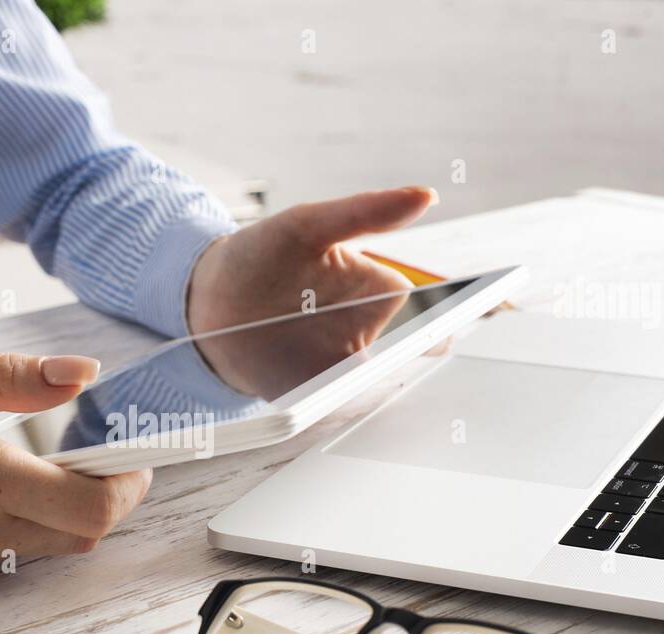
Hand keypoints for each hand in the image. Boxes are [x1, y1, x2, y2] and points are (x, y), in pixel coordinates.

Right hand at [0, 354, 151, 584]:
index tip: (132, 451)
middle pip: (80, 536)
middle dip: (103, 498)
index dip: (128, 483)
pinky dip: (12, 521)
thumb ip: (6, 378)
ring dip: (58, 509)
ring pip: (42, 547)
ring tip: (28, 457)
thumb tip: (84, 374)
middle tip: (92, 451)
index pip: (94, 507)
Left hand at [186, 186, 438, 397]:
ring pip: (374, 388)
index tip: (456, 322)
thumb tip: (426, 195)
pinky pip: (335, 408)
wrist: (206, 299)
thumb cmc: (262, 255)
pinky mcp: (311, 396)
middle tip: (410, 353)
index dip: (448, 319)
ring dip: (374, 387)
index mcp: (377, 290)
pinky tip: (331, 396)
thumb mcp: (308, 225)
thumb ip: (365, 212)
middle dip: (413, 362)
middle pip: (408, 358)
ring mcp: (340, 368)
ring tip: (361, 374)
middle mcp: (366, 332)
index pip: (428, 310)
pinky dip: (339, 408)